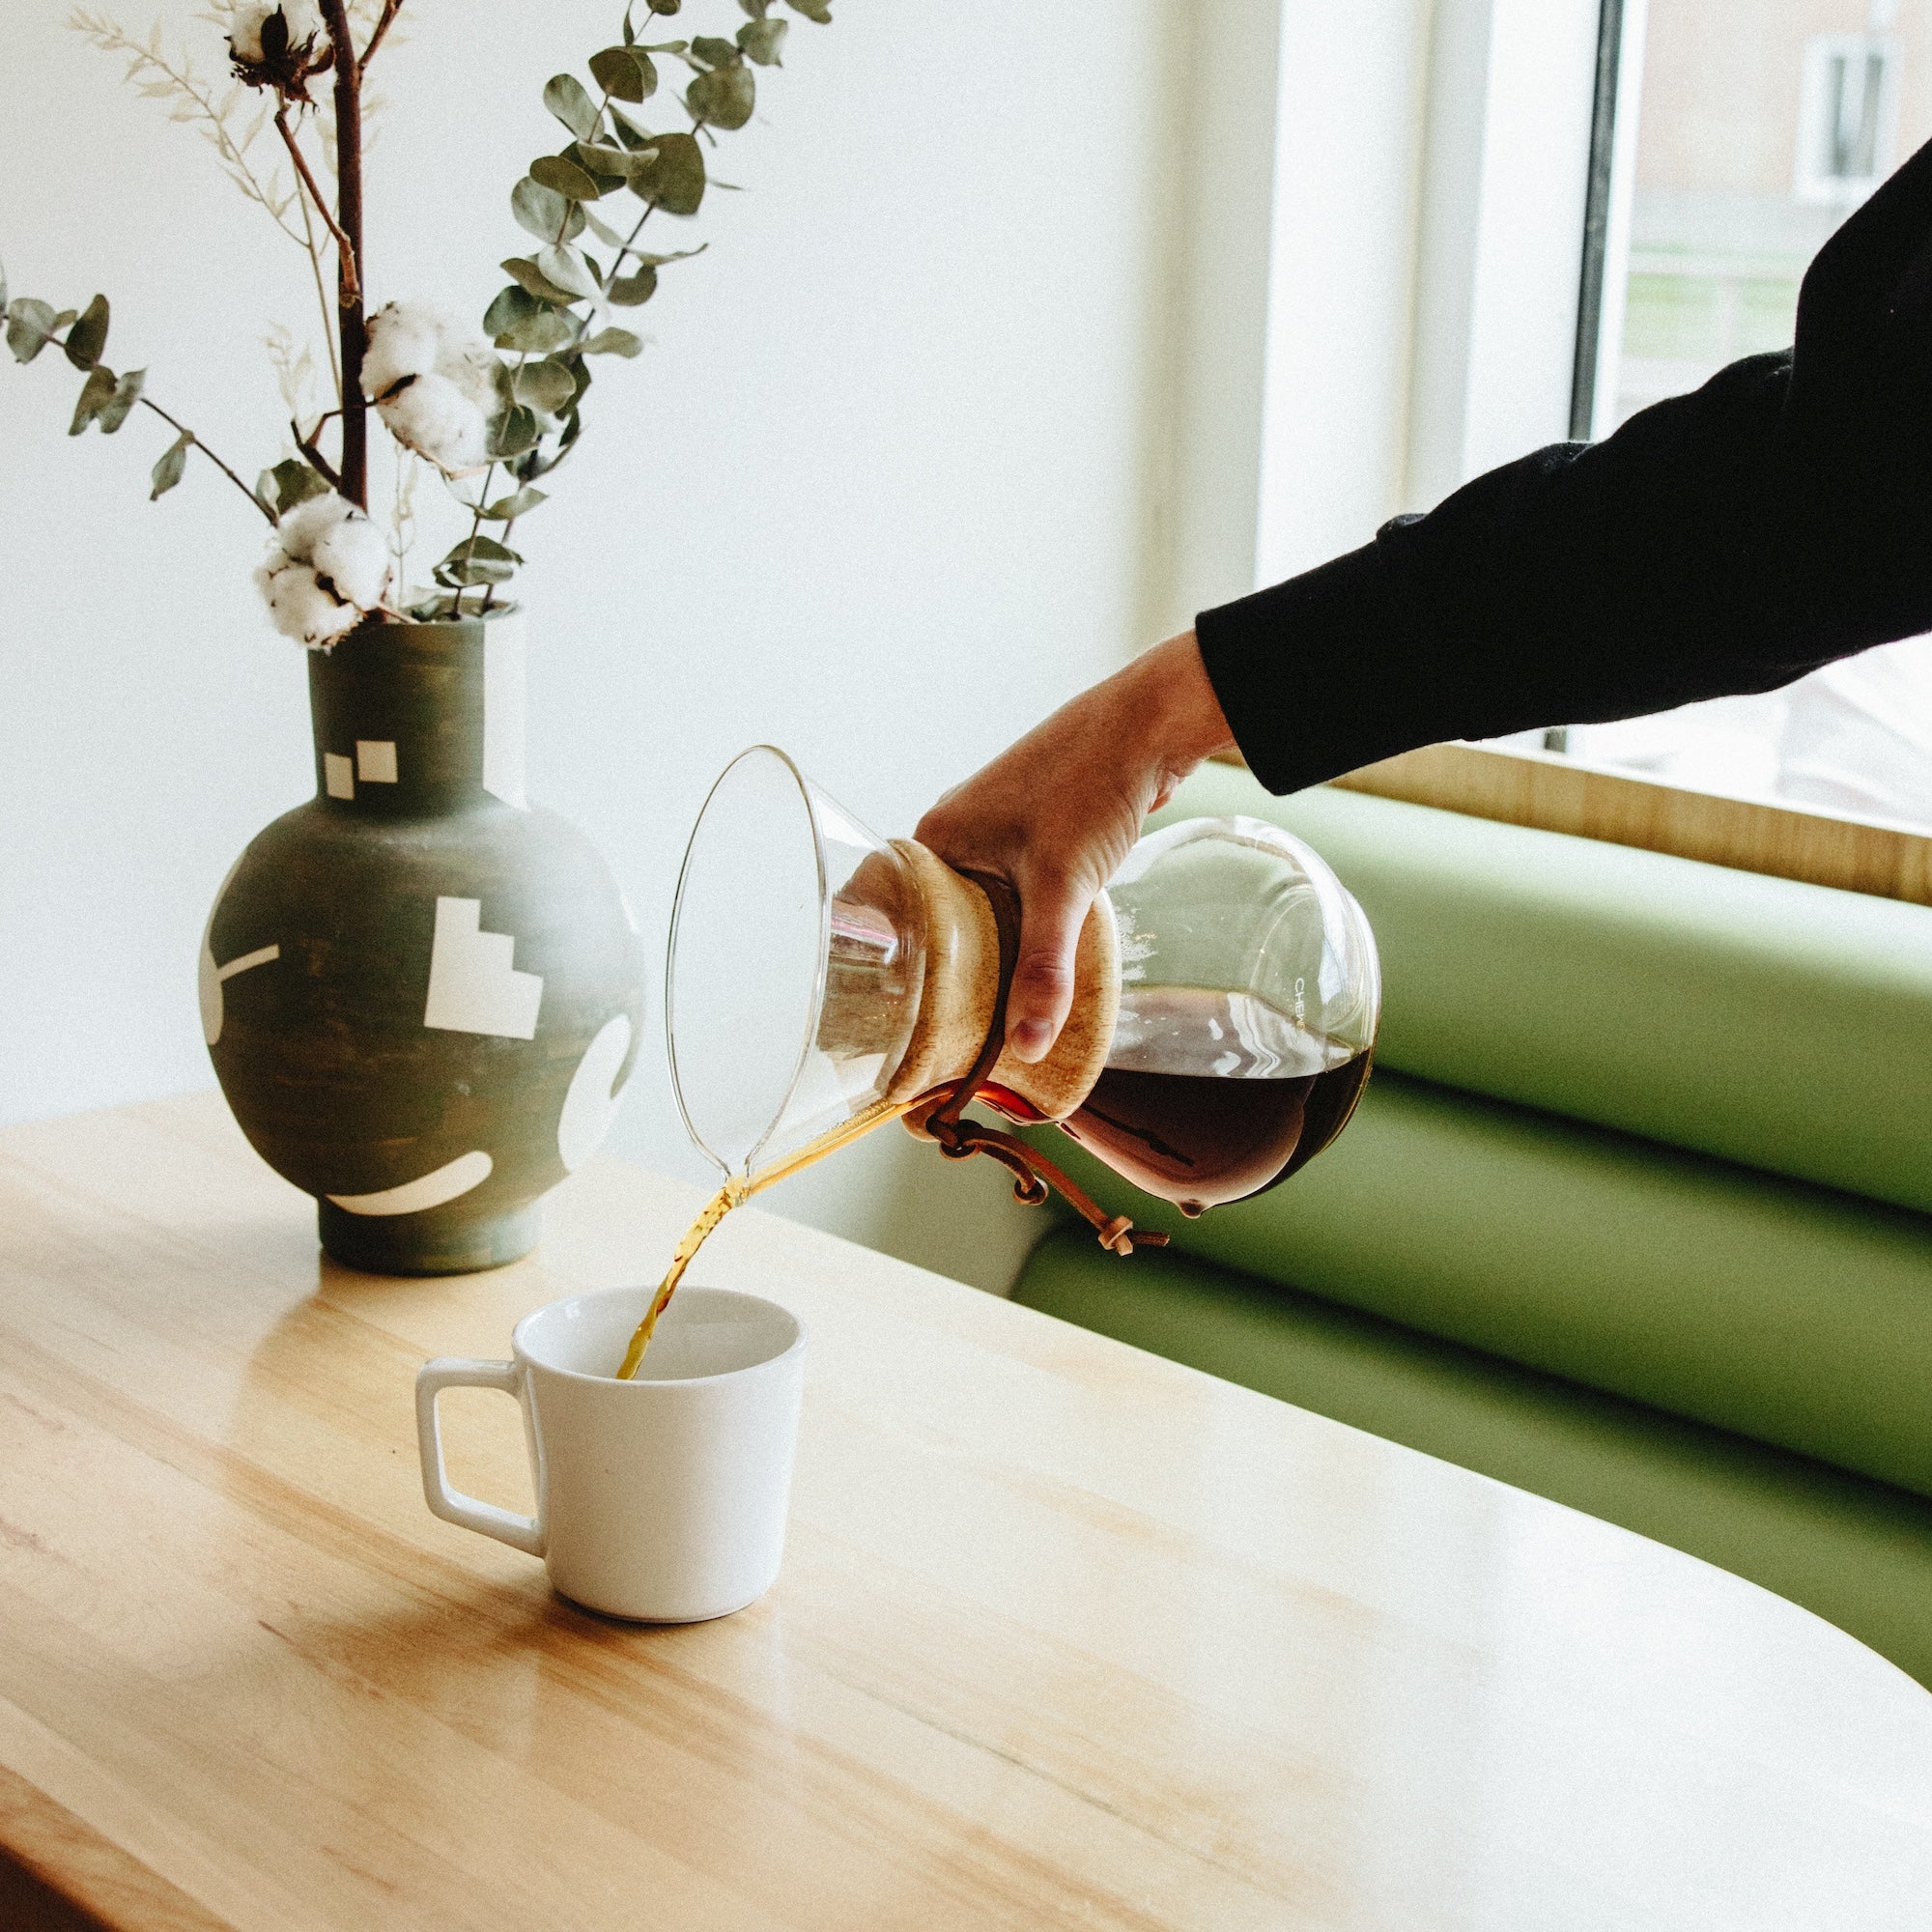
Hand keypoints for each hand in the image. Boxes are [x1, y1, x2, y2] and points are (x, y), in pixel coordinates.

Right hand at [915, 630, 1235, 1062]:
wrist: (1150, 725)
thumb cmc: (1092, 784)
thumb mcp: (1062, 888)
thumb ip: (1043, 969)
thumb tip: (1026, 1047)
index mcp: (935, 838)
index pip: (894, 916)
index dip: (901, 970)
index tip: (909, 1022)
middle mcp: (955, 830)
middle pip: (940, 920)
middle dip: (956, 971)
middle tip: (963, 1031)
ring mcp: (994, 827)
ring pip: (982, 908)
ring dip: (997, 947)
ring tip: (1002, 1003)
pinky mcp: (1033, 829)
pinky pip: (1014, 891)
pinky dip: (1025, 923)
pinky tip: (1043, 954)